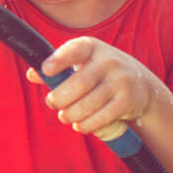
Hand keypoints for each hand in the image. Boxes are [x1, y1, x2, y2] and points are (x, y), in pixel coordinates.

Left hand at [27, 36, 162, 138]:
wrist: (141, 83)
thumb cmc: (99, 71)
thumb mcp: (80, 62)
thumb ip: (57, 66)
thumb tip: (31, 75)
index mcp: (92, 47)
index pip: (74, 50)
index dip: (59, 60)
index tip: (45, 70)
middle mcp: (108, 61)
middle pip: (78, 84)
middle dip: (59, 98)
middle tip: (52, 103)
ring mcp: (120, 81)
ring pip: (88, 104)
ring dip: (71, 114)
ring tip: (65, 116)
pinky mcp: (127, 101)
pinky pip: (101, 118)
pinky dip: (86, 125)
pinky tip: (79, 125)